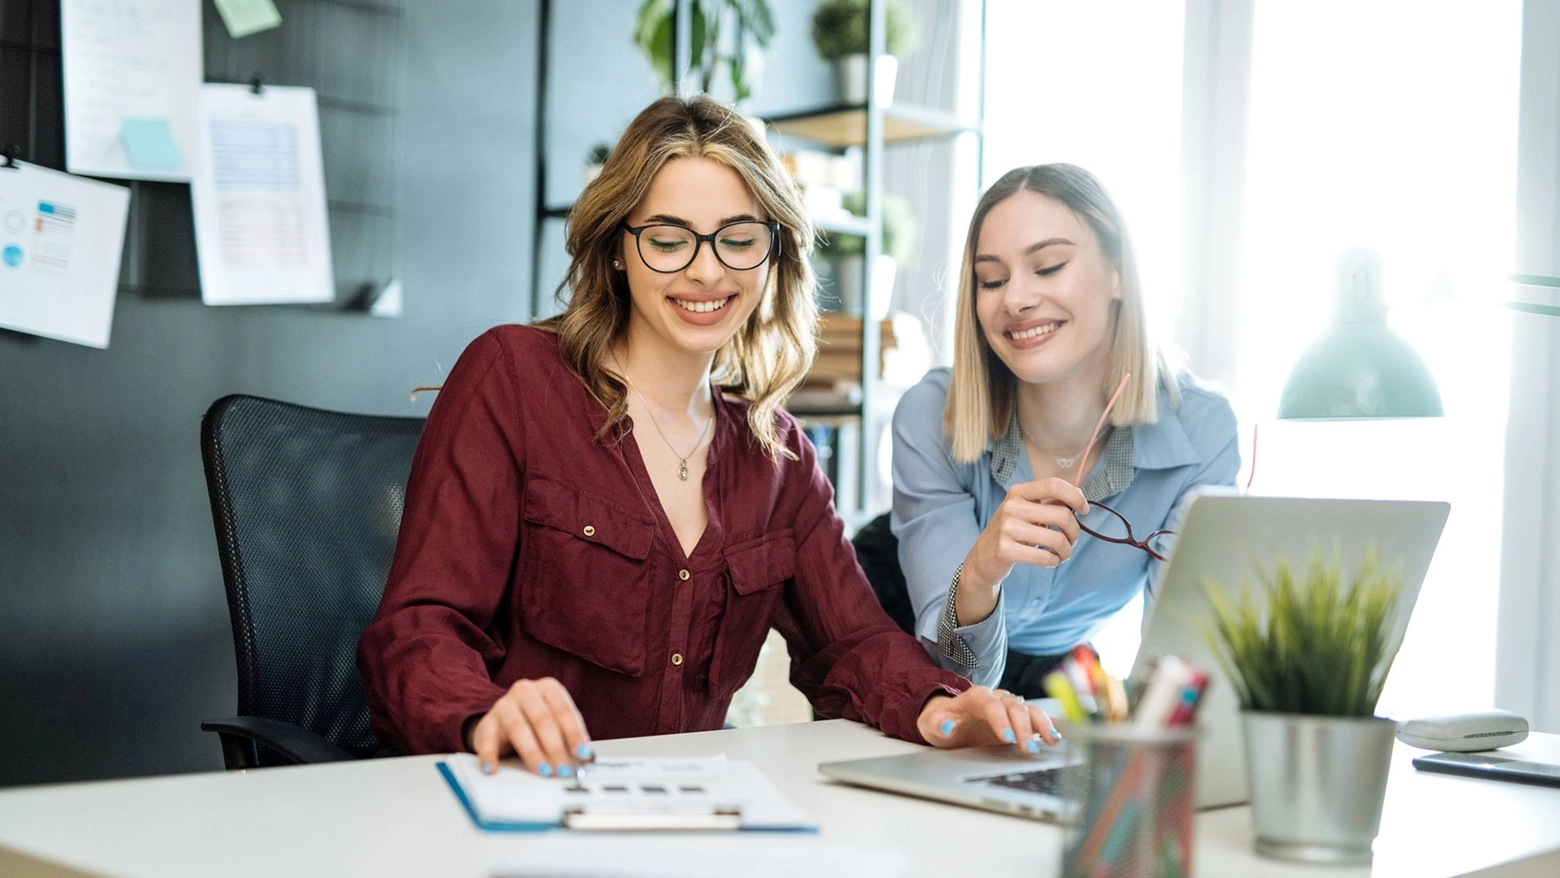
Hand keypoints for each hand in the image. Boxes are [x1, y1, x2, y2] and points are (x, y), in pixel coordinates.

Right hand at [467, 677, 593, 776]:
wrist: (503, 720)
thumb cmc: (536, 722)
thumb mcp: (556, 724)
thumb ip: (570, 739)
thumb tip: (586, 759)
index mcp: (549, 688)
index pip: (564, 711)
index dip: (575, 735)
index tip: (583, 755)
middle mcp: (526, 692)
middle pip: (542, 720)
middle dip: (555, 748)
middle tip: (563, 769)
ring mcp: (504, 705)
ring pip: (518, 728)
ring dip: (532, 753)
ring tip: (542, 771)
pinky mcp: (487, 723)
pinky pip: (487, 740)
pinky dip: (490, 756)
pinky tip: (493, 769)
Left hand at [917, 687, 1062, 752]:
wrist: (948, 719)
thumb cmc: (940, 721)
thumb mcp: (930, 724)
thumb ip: (937, 724)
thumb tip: (947, 725)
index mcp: (975, 697)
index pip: (991, 704)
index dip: (1000, 720)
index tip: (1007, 738)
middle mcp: (995, 698)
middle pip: (1014, 707)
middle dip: (1023, 728)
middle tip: (1029, 750)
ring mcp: (1008, 706)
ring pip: (1029, 709)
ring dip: (1042, 724)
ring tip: (1052, 740)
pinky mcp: (1017, 717)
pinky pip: (1036, 717)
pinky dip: (1047, 724)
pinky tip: (1057, 735)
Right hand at [958, 478, 1087, 621]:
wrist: (983, 557)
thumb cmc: (1013, 532)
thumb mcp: (1027, 511)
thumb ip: (1050, 503)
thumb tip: (1079, 499)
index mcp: (1018, 492)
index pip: (1054, 485)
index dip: (1075, 496)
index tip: (1084, 510)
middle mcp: (1011, 507)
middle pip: (1062, 514)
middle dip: (1075, 531)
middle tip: (1072, 540)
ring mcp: (1006, 528)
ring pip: (1057, 540)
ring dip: (1066, 550)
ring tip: (1062, 553)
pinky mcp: (1005, 550)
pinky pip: (1045, 557)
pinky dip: (1054, 561)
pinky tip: (1050, 560)